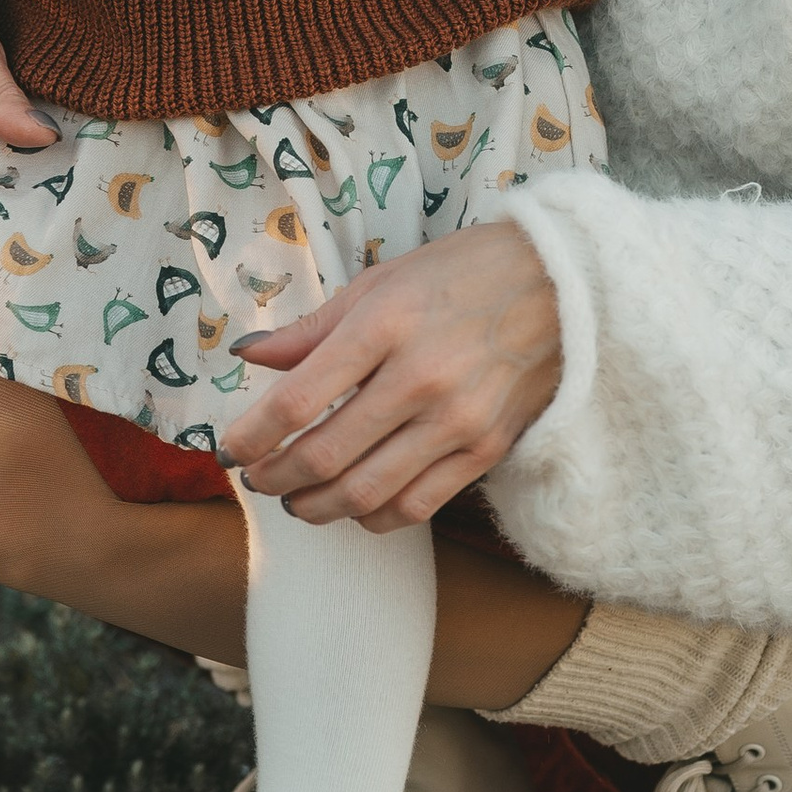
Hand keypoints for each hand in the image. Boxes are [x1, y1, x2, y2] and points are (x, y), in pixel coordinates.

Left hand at [220, 220, 564, 528]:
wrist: (562, 285)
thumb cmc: (462, 274)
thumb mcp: (380, 283)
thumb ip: (313, 329)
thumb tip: (250, 357)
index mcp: (383, 325)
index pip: (295, 402)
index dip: (250, 436)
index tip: (229, 449)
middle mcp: (419, 378)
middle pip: (323, 456)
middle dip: (274, 477)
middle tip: (256, 478)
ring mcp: (457, 420)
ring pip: (366, 493)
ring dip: (316, 507)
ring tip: (295, 500)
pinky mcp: (487, 449)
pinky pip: (417, 506)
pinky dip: (373, 517)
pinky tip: (353, 507)